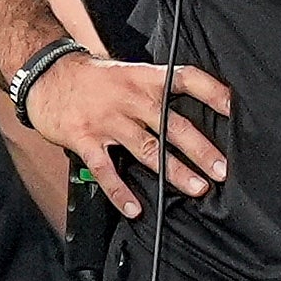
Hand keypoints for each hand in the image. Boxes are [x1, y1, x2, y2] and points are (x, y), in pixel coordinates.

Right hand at [21, 53, 231, 219]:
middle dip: (200, 148)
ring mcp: (108, 121)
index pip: (184, 79)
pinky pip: (106, 170)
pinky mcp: (85, 140)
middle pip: (172, 124)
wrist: (47, 74)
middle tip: (222, 168)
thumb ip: (155, 89)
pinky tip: (135, 208)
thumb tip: (189, 107)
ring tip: (196, 188)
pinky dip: (121, 192)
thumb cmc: (94, 77)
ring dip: (173, 171)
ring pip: (147, 149)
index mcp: (144, 78)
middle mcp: (130, 99)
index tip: (234, 108)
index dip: (211, 91)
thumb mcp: (128, 71)